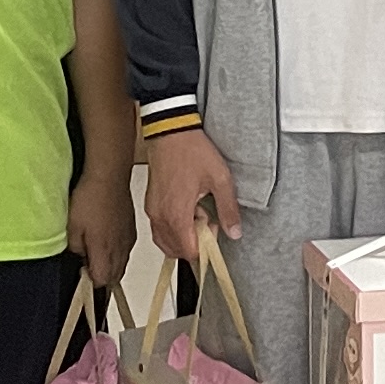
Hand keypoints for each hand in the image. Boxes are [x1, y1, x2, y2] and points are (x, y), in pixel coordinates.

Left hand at [68, 169, 134, 291]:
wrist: (109, 177)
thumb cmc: (90, 199)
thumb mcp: (72, 226)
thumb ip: (75, 248)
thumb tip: (80, 255)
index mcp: (104, 251)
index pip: (102, 281)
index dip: (91, 281)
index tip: (83, 272)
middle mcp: (120, 249)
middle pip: (115, 277)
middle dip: (103, 277)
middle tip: (89, 266)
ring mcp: (128, 240)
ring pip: (123, 265)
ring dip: (111, 266)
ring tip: (98, 255)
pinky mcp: (132, 229)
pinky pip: (127, 250)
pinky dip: (118, 253)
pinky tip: (109, 242)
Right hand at [145, 127, 241, 259]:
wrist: (170, 132)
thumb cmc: (192, 152)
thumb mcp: (220, 179)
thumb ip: (228, 209)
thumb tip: (235, 232)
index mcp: (177, 215)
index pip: (189, 251)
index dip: (206, 246)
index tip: (214, 226)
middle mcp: (160, 217)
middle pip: (176, 250)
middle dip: (195, 242)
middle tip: (207, 218)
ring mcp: (152, 211)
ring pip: (165, 243)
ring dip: (183, 237)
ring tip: (196, 213)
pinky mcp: (149, 204)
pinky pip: (159, 230)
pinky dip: (172, 229)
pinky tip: (185, 210)